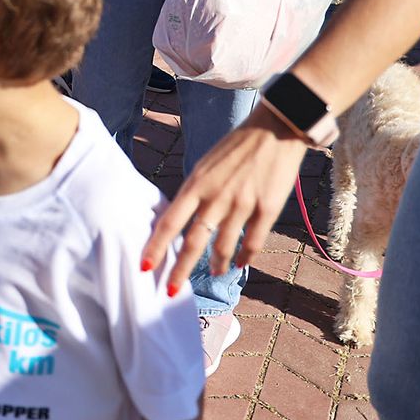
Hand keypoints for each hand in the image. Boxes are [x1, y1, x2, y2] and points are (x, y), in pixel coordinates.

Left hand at [142, 107, 309, 292]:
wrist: (275, 128)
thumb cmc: (236, 147)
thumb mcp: (206, 165)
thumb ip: (195, 192)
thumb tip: (184, 219)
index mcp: (196, 184)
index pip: (170, 222)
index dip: (156, 247)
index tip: (144, 266)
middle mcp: (216, 198)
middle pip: (193, 242)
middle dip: (180, 270)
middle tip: (171, 291)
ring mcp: (242, 205)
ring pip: (224, 248)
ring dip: (216, 266)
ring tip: (213, 275)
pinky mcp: (268, 209)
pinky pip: (253, 242)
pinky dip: (245, 257)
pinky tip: (239, 265)